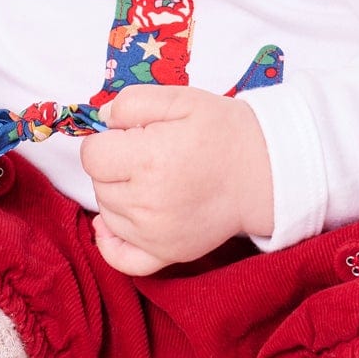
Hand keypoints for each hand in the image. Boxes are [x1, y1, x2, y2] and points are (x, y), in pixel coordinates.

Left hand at [78, 86, 273, 274]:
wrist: (267, 172)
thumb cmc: (224, 133)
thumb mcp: (180, 99)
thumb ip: (131, 102)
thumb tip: (101, 120)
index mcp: (148, 160)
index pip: (91, 155)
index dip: (107, 140)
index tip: (132, 136)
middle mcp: (148, 202)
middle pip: (98, 184)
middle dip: (113, 166)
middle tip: (148, 155)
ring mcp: (156, 234)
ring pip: (107, 214)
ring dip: (117, 196)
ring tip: (151, 180)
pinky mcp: (167, 253)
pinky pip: (121, 259)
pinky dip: (110, 244)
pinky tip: (109, 226)